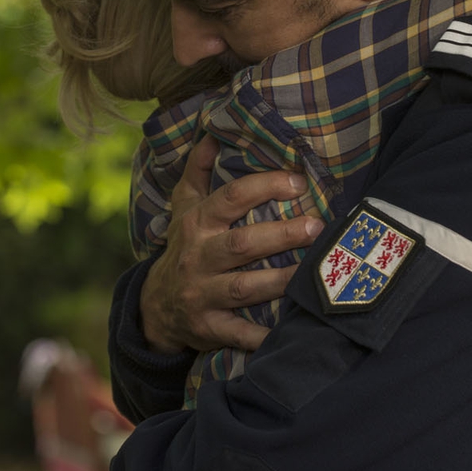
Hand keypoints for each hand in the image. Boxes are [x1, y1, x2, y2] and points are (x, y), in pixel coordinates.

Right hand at [140, 134, 323, 353]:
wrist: (155, 307)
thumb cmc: (184, 247)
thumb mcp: (183, 207)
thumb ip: (198, 170)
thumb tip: (213, 132)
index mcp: (196, 224)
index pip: (230, 198)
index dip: (264, 186)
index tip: (298, 182)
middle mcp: (198, 258)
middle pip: (242, 243)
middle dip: (281, 235)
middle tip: (317, 225)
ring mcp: (201, 294)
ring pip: (244, 288)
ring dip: (280, 281)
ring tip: (315, 271)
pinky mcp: (208, 328)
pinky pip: (237, 334)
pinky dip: (260, 337)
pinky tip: (287, 333)